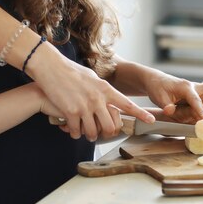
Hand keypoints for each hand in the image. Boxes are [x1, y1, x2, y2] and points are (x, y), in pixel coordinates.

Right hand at [30, 45, 153, 141]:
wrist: (51, 67)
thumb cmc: (71, 71)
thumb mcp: (92, 77)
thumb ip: (102, 89)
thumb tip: (109, 97)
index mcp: (105, 89)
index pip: (127, 104)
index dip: (140, 114)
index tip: (151, 120)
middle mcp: (97, 98)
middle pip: (110, 127)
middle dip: (106, 134)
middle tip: (101, 133)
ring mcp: (85, 106)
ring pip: (93, 132)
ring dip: (88, 135)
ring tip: (83, 131)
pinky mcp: (71, 112)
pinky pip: (77, 131)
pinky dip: (74, 133)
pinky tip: (71, 128)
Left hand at [143, 70, 202, 123]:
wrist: (157, 81)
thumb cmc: (158, 89)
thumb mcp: (158, 97)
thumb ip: (166, 104)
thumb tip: (170, 110)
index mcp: (186, 88)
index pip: (196, 101)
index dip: (202, 112)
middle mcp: (196, 87)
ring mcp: (200, 91)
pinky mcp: (201, 95)